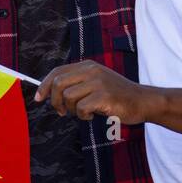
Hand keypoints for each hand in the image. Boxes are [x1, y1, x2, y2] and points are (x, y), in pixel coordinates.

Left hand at [36, 60, 152, 123]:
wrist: (142, 101)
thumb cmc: (116, 96)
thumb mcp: (95, 83)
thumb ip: (76, 84)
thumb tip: (50, 93)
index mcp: (87, 66)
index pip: (57, 71)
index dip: (44, 85)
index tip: (39, 98)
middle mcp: (91, 71)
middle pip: (58, 84)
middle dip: (55, 101)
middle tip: (61, 112)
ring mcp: (98, 82)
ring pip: (68, 97)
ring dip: (72, 110)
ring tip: (83, 112)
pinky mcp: (104, 96)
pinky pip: (81, 108)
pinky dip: (83, 115)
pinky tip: (91, 116)